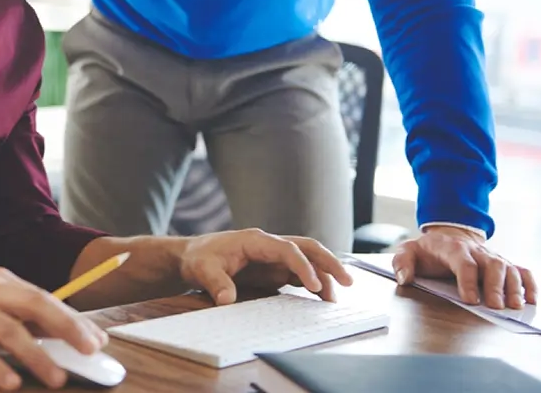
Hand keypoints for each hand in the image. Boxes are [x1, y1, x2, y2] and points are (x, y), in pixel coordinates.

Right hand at [0, 267, 107, 390]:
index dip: (72, 318)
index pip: (42, 296)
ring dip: (35, 355)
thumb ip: (9, 310)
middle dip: (66, 327)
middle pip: (33, 304)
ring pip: (7, 330)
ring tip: (57, 378)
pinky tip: (11, 383)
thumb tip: (51, 333)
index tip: (97, 339)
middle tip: (89, 350)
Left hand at [178, 228, 354, 304]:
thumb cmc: (199, 258)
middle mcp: (269, 245)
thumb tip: (226, 299)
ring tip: (335, 299)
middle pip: (306, 247)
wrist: (192, 257)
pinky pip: (298, 274)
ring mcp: (272, 257)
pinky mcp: (272, 269)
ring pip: (306, 260)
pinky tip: (321, 298)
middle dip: (328, 262)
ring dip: (324, 275)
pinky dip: (312, 283)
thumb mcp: (202, 269)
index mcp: (255, 241)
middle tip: (348, 281)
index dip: (303, 266)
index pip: (288, 249)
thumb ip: (216, 283)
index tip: (314, 286)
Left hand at [392, 226, 536, 308]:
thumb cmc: (428, 250)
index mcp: (453, 248)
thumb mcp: (408, 252)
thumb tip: (404, 278)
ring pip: (509, 268)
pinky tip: (532, 300)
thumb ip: (402, 263)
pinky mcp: (504, 264)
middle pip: (492, 265)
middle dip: (495, 286)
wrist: (448, 236)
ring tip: (515, 306)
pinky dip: (529, 284)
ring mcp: (492, 257)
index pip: (464, 262)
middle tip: (495, 307)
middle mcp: (477, 251)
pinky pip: (522, 270)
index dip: (468, 280)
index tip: (471, 300)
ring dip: (514, 287)